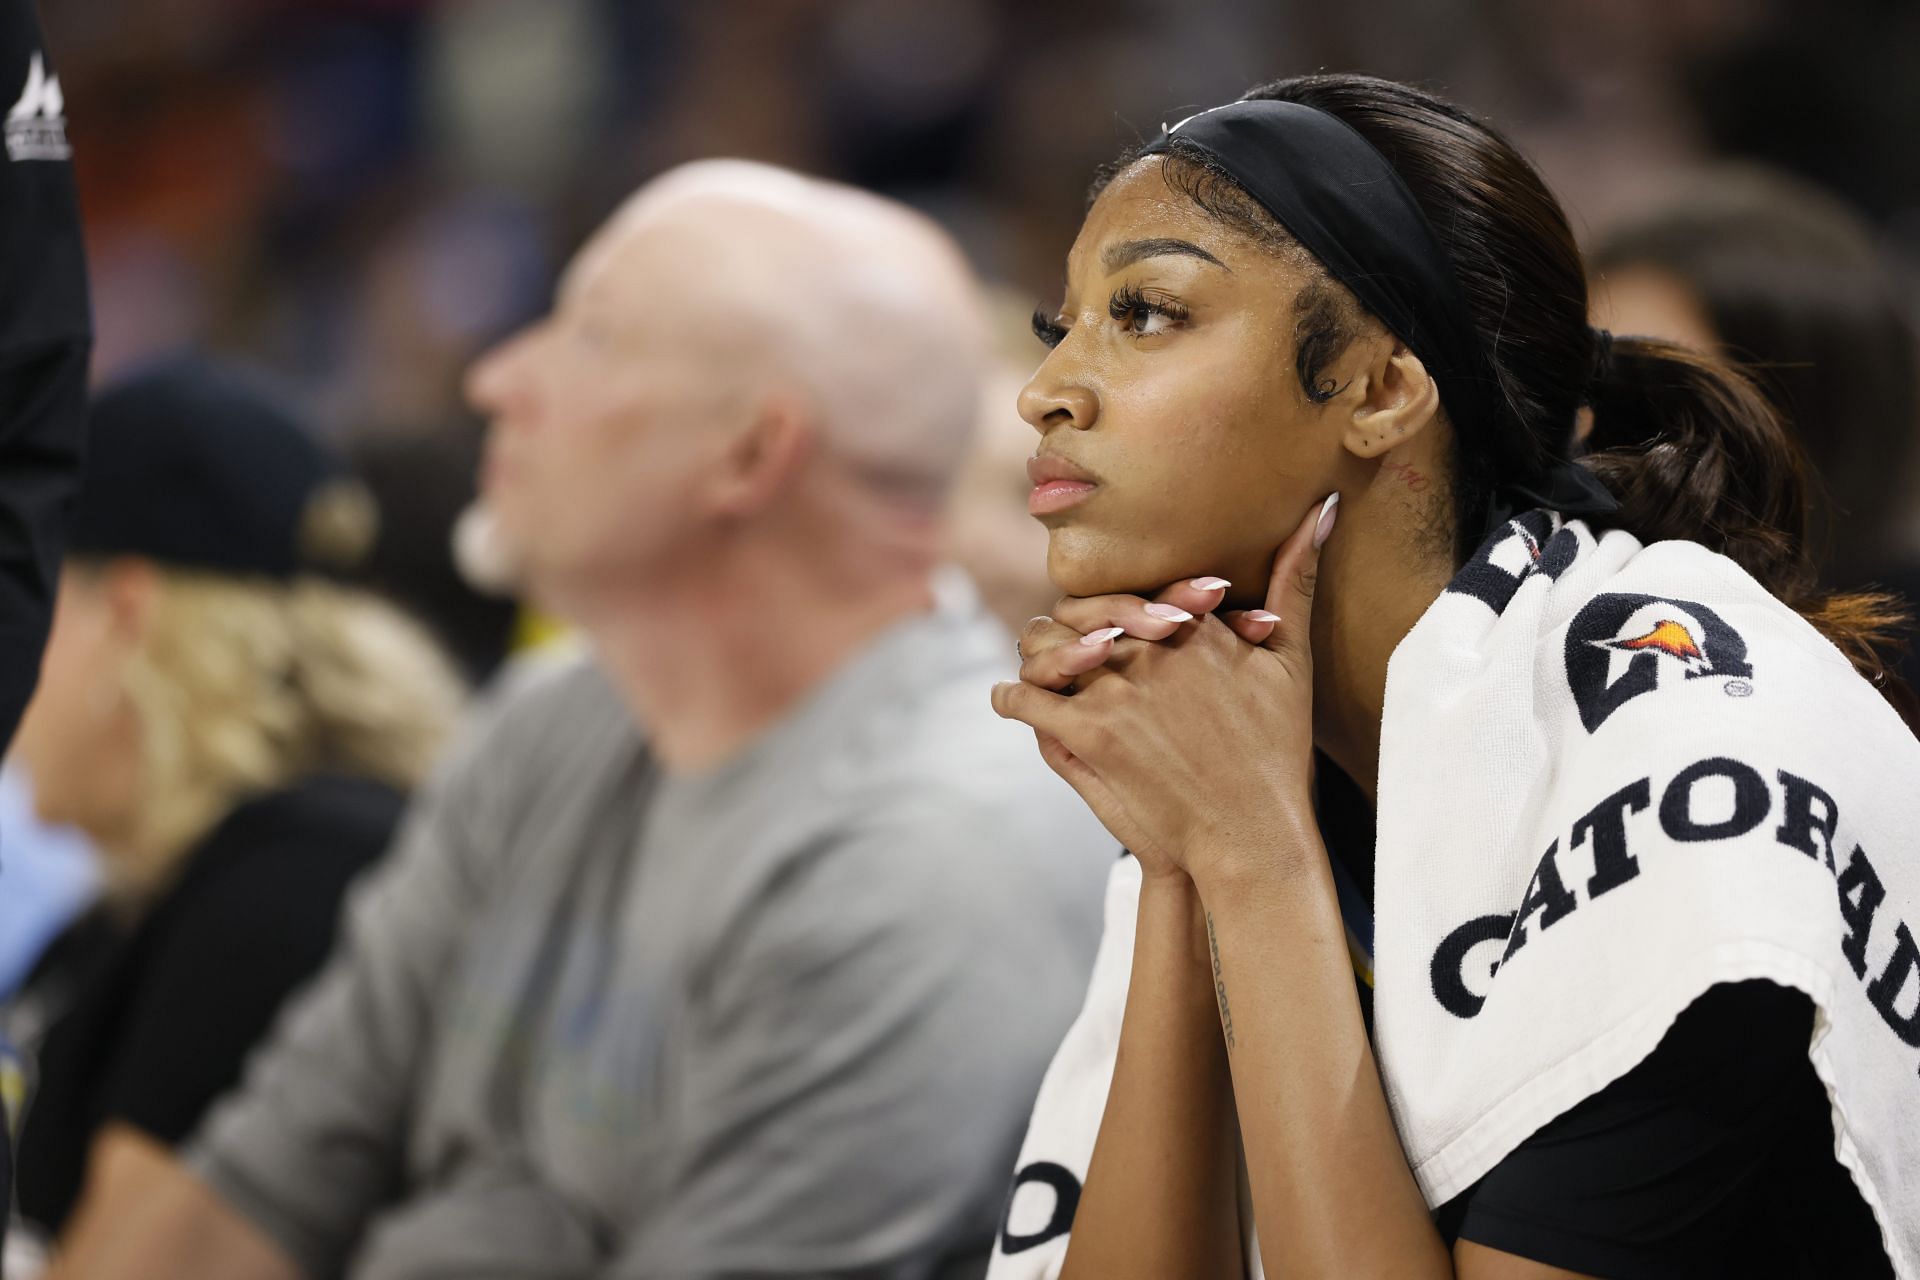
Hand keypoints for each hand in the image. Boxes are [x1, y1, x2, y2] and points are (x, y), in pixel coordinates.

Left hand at [993, 495, 1336, 882]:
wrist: (1253, 832)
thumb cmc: (1277, 749)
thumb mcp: (1293, 658)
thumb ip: (1295, 579)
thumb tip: (1324, 507)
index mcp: (1191, 626)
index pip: (1131, 590)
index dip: (1119, 606)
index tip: (1118, 624)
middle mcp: (1149, 649)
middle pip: (1079, 611)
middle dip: (1070, 626)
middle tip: (1065, 640)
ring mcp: (1116, 691)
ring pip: (1044, 647)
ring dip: (1036, 657)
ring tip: (1036, 669)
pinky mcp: (1089, 735)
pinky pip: (1026, 701)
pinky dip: (1011, 699)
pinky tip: (1009, 700)